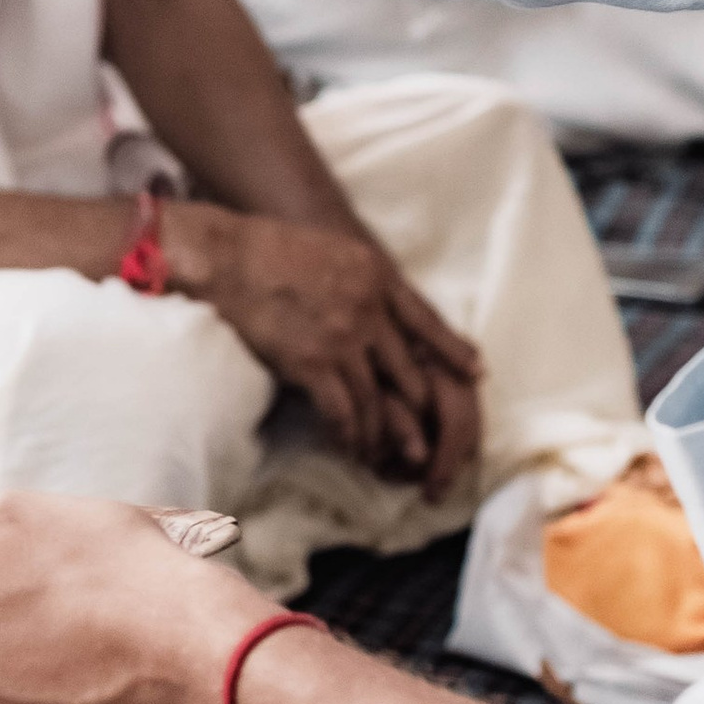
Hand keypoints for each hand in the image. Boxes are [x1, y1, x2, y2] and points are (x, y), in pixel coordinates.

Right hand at [166, 202, 480, 491]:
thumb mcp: (334, 250)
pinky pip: (343, 412)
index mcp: (377, 277)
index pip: (427, 320)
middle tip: (430, 438)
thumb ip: (362, 280)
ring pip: (378, 400)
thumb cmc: (270, 248)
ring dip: (383, 434)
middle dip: (422, 411)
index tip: (475, 371)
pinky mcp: (312, 364)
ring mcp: (343, 338)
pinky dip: (350, 435)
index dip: (452, 350)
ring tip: (385, 455)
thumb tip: (376, 304)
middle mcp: (369, 309)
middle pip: (410, 371)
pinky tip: (350, 447)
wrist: (228, 255)